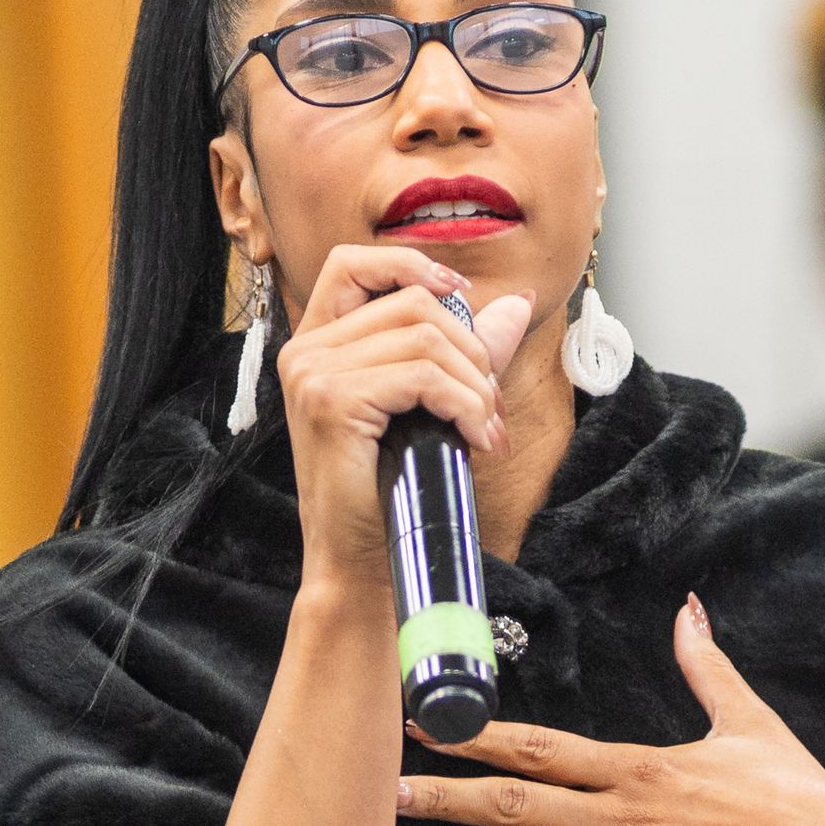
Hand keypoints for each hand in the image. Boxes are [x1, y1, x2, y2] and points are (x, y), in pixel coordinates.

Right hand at [277, 242, 533, 588]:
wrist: (360, 561)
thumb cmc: (390, 490)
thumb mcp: (427, 407)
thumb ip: (464, 351)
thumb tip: (519, 302)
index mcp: (316, 344)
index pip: (352, 264)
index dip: (410, 264)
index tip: (459, 297)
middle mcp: (305, 351)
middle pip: (412, 303)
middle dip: (470, 349)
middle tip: (490, 406)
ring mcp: (312, 373)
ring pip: (425, 338)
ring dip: (475, 385)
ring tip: (486, 430)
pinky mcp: (331, 402)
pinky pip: (423, 377)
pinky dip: (466, 405)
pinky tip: (476, 440)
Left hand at [392, 597, 824, 825]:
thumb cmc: (797, 792)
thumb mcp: (747, 720)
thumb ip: (705, 666)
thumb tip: (688, 612)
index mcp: (637, 767)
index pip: (538, 746)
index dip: (474, 735)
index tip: (422, 724)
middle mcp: (623, 818)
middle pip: (514, 802)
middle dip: (443, 797)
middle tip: (382, 794)